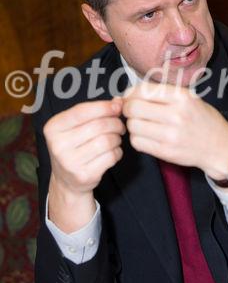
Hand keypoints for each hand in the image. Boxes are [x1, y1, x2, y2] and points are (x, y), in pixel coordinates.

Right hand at [44, 98, 124, 230]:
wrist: (67, 180)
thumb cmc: (74, 146)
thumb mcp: (75, 126)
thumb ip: (94, 111)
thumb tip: (118, 102)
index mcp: (53, 128)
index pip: (82, 111)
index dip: (104, 107)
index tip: (117, 106)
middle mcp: (58, 145)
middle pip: (99, 126)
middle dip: (115, 123)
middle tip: (119, 125)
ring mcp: (70, 162)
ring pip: (107, 141)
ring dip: (117, 138)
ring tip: (115, 138)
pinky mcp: (84, 175)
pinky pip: (111, 156)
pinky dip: (117, 151)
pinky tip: (113, 151)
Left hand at [123, 83, 227, 179]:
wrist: (220, 147)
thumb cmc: (203, 120)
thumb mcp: (189, 98)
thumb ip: (163, 93)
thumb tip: (131, 92)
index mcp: (181, 96)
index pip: (143, 90)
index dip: (130, 93)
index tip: (129, 97)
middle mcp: (176, 114)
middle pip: (133, 108)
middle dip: (128, 108)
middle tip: (132, 111)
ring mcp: (171, 135)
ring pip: (133, 126)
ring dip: (133, 124)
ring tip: (142, 124)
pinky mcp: (166, 152)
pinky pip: (138, 142)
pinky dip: (137, 138)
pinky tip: (146, 136)